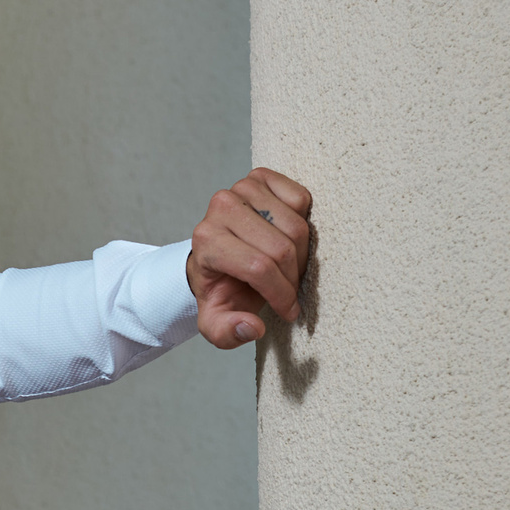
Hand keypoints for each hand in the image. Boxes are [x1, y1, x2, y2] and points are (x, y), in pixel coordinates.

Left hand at [187, 168, 313, 348]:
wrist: (219, 259)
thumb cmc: (223, 289)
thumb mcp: (216, 322)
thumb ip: (228, 333)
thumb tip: (252, 327)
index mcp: (206, 241)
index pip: (258, 267)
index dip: (281, 293)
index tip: (288, 310)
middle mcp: (220, 207)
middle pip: (282, 247)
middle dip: (293, 276)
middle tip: (290, 289)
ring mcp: (242, 188)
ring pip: (295, 225)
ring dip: (302, 253)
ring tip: (288, 267)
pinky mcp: (261, 176)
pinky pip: (301, 199)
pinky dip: (303, 221)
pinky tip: (286, 237)